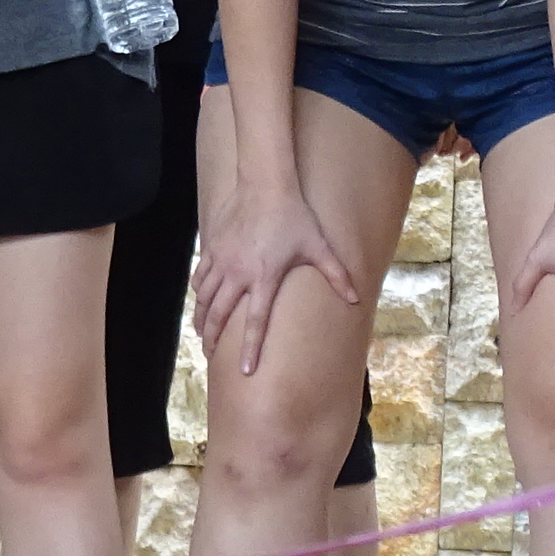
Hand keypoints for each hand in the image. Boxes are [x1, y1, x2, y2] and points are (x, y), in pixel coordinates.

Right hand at [192, 184, 362, 379]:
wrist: (265, 185)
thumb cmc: (293, 216)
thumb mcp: (318, 246)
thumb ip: (336, 274)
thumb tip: (355, 298)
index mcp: (264, 278)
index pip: (254, 322)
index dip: (249, 348)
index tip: (244, 370)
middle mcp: (238, 274)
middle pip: (218, 315)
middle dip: (211, 339)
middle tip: (210, 355)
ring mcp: (222, 261)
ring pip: (204, 298)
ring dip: (201, 319)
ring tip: (200, 334)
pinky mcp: (213, 249)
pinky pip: (201, 278)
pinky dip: (199, 293)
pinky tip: (200, 300)